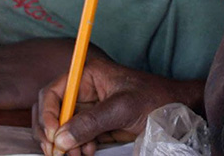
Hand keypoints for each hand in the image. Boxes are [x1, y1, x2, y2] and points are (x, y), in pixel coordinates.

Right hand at [33, 56, 204, 155]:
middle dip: (51, 133)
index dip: (47, 114)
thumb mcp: (123, 108)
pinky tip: (87, 153)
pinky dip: (75, 149)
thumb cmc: (154, 99)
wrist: (175, 110)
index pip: (53, 92)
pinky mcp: (94, 124)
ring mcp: (87, 108)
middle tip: (58, 153)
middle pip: (50, 112)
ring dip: (63, 145)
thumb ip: (91, 122)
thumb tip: (61, 138)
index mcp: (87, 75)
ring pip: (60, 128)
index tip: (53, 135)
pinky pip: (73, 138)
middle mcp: (83, 90)